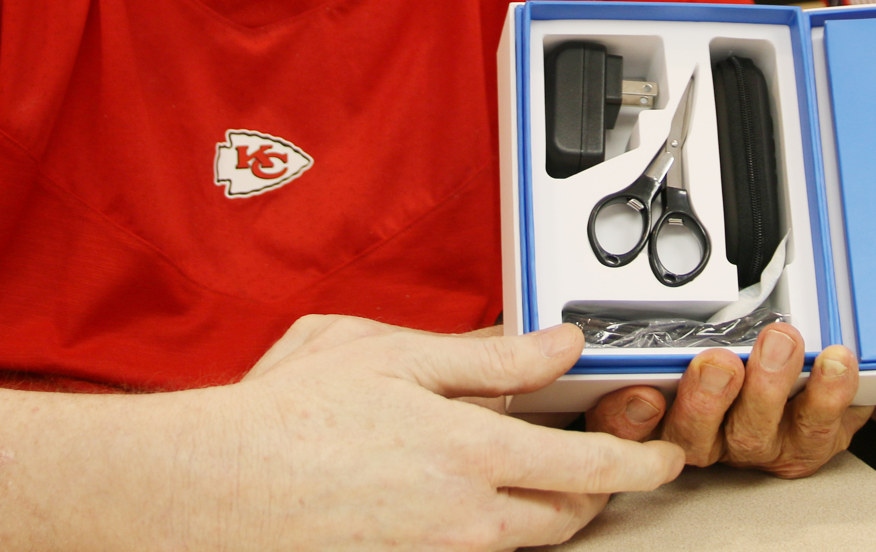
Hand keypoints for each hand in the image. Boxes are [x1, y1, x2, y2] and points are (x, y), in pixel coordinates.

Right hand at [224, 316, 683, 548]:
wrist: (212, 487)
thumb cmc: (288, 415)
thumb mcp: (394, 356)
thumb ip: (492, 354)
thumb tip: (561, 343)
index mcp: (468, 453)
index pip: (588, 467)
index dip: (640, 461)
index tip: (663, 452)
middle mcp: (462, 519)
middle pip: (569, 518)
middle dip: (605, 491)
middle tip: (614, 456)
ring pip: (525, 541)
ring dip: (552, 509)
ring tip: (545, 469)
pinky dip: (496, 525)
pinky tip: (474, 490)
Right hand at [582, 323, 870, 477]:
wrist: (809, 397)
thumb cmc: (739, 370)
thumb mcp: (689, 348)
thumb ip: (661, 337)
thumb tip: (635, 303)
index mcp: (670, 416)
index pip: (630, 426)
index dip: (628, 418)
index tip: (642, 393)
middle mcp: (713, 440)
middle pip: (695, 436)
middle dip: (706, 400)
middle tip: (718, 364)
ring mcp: (762, 445)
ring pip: (756, 432)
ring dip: (768, 386)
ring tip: (780, 345)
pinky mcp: (810, 444)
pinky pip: (821, 428)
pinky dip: (830, 392)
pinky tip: (833, 362)